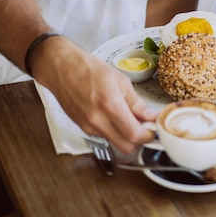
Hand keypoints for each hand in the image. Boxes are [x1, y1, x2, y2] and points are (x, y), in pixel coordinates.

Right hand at [34, 37, 156, 152]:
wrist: (62, 68)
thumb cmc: (88, 69)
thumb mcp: (120, 80)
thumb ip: (136, 102)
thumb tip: (150, 116)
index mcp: (110, 105)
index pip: (134, 134)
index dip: (148, 134)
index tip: (153, 128)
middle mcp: (97, 120)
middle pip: (126, 147)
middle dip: (139, 140)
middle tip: (145, 126)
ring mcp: (88, 127)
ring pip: (115, 143)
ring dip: (126, 135)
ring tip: (129, 117)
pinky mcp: (82, 128)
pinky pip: (104, 136)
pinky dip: (113, 131)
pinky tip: (113, 116)